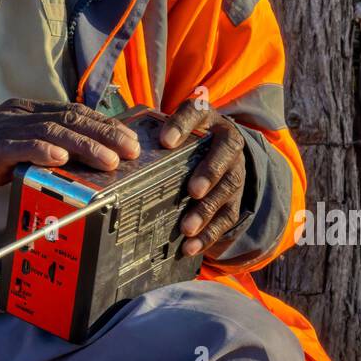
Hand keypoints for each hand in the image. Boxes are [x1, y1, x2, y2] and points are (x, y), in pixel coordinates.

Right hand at [0, 100, 140, 217]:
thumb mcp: (16, 155)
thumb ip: (44, 151)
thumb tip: (81, 163)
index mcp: (26, 112)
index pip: (74, 112)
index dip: (104, 125)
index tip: (130, 141)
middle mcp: (17, 115)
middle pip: (69, 118)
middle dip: (105, 134)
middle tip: (131, 151)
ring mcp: (3, 130)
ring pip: (52, 132)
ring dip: (85, 146)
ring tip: (109, 161)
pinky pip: (20, 147)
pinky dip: (43, 151)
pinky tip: (62, 159)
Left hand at [160, 99, 246, 256]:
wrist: (223, 145)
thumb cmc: (189, 135)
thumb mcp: (176, 124)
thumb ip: (156, 129)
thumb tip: (123, 144)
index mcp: (208, 119)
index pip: (197, 113)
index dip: (183, 126)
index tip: (166, 141)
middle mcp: (228, 142)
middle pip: (224, 155)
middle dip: (209, 174)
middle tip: (192, 191)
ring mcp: (235, 170)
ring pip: (228, 189)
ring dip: (208, 210)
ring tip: (187, 228)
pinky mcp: (236, 197)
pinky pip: (228, 217)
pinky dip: (210, 234)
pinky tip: (192, 247)